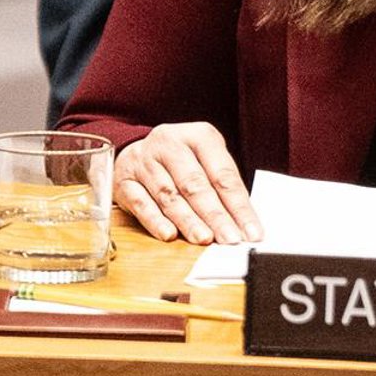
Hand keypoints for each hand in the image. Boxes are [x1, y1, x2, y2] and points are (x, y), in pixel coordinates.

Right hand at [112, 122, 261, 245]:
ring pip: (169, 194)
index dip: (239, 206)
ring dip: (188, 220)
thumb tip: (243, 225)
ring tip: (204, 239)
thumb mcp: (207, 161)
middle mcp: (170, 144)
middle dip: (215, 215)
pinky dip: (155, 220)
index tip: (251, 232)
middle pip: (195, 184)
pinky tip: (169, 235)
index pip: (223, 174)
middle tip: (230, 239)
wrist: (139, 150)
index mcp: (199, 135)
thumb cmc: (183, 160)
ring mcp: (144, 160)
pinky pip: (141, 202)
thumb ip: (222, 188)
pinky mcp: (124, 179)